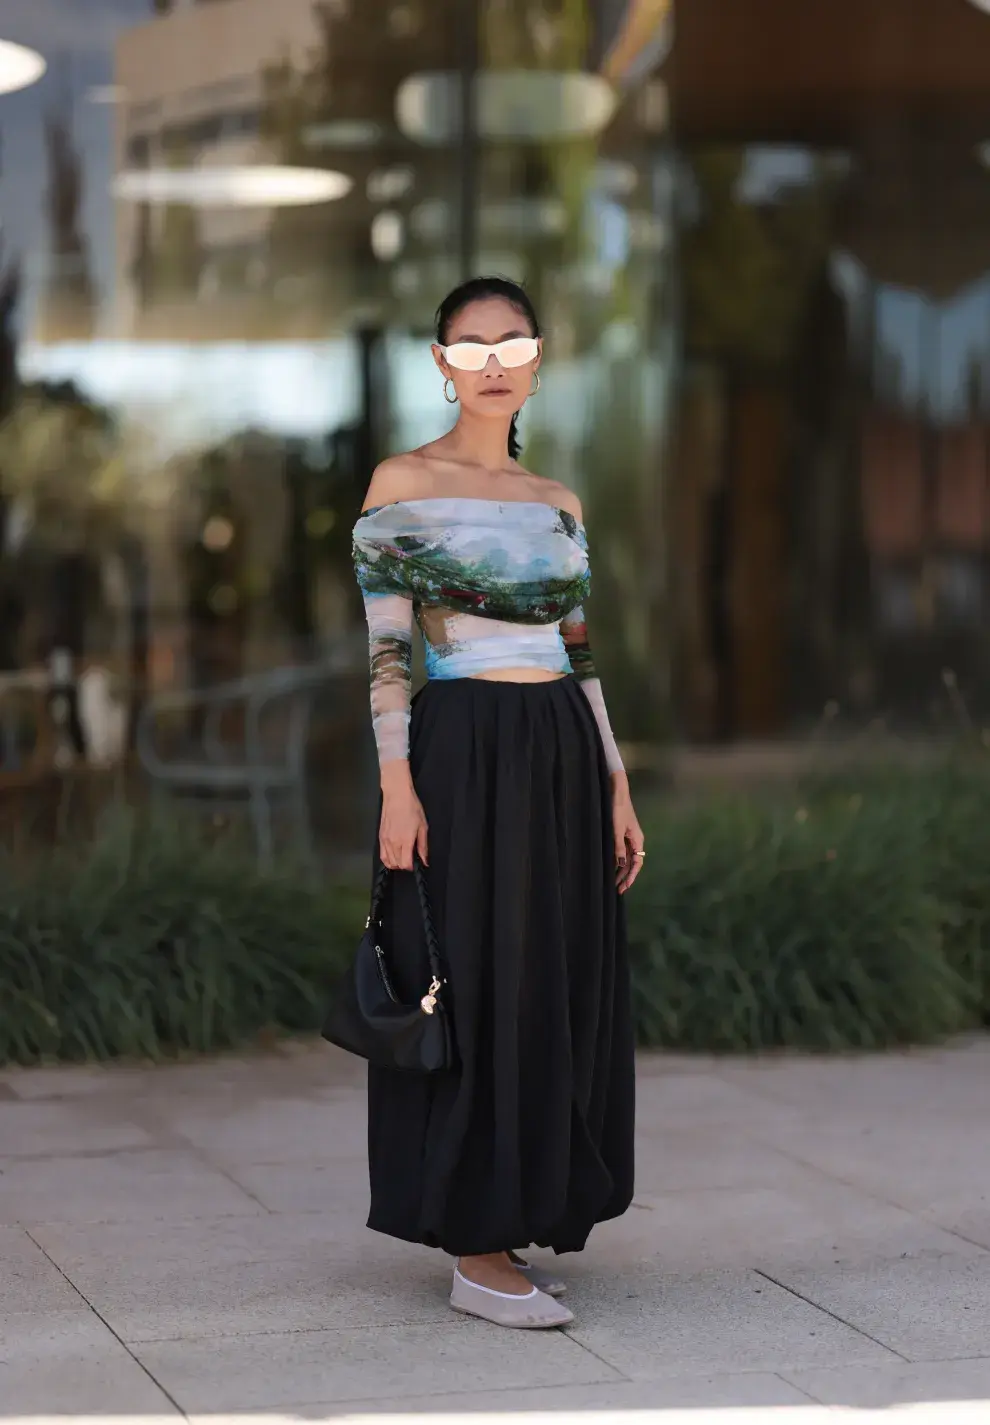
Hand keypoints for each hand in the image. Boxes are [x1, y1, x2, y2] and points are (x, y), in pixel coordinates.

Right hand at [379, 762, 428, 869]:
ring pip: (388, 861)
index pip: (405, 864)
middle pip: (396, 864)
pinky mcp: (380, 836)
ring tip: (403, 859)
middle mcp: (393, 842)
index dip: (411, 867)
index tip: (416, 864)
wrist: (397, 795)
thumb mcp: (423, 826)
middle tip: (411, 860)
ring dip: (396, 863)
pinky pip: (382, 854)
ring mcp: (385, 840)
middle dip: (404, 866)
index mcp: (405, 840)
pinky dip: (387, 859)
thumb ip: (423, 846)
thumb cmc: (411, 807)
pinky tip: (393, 856)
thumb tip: (424, 859)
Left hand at [612, 776, 644, 894]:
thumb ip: (618, 847)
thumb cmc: (618, 810)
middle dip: (625, 877)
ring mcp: (629, 838)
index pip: (637, 863)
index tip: (624, 887)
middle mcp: (635, 841)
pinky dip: (617, 861)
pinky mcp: (622, 834)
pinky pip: (621, 852)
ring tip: (613, 882)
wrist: (616, 793)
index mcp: (637, 840)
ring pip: (627, 859)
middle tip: (617, 889)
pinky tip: (611, 867)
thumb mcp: (616, 830)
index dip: (631, 876)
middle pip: (632, 863)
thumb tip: (621, 865)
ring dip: (621, 870)